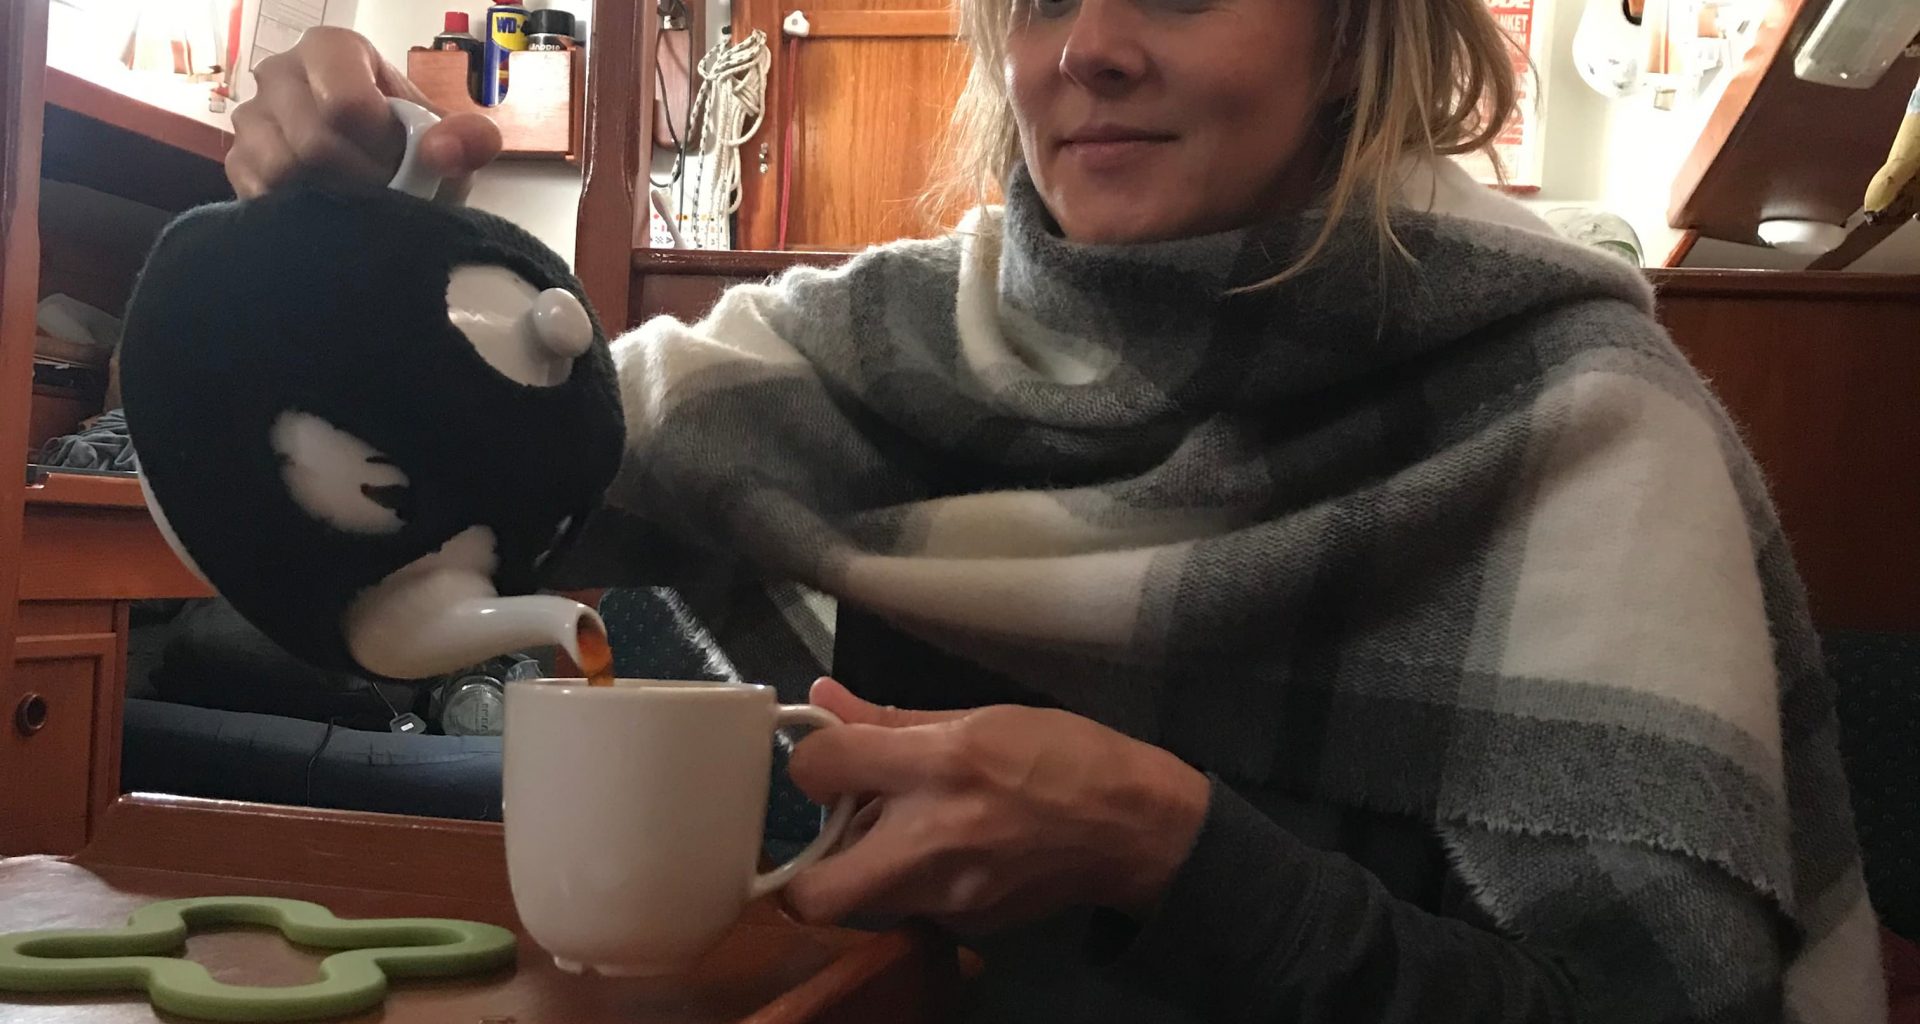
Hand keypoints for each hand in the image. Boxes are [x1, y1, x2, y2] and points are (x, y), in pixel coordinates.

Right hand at [226, 27, 501, 199]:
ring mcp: (252, 116)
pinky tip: (327, 207)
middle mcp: (280, 72)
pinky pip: (261, 193)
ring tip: (359, 197)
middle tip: (386, 188)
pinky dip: (301, 211)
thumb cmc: (416, 151)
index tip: (400, 160)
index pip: (346, 104)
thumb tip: (443, 152)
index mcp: (332, 49)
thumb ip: (467, 138)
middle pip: (314, 144)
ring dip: (331, 198)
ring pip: (283, 171)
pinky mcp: (237, 160)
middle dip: (361, 179)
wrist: (390, 183)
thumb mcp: (453, 144)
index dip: (380, 147)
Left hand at [784, 678, 1210, 933]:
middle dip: (803, 870)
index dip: (810, 760)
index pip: (819, 769)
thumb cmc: (1063, 756)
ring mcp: (949, 896)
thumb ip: (891, 718)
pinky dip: (911, 881)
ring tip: (900, 832)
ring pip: (861, 904)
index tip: (829, 759)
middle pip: (811, 895)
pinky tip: (949, 851)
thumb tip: (824, 700)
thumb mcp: (979, 717)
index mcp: (939, 766)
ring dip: (862, 870)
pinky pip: (909, 907)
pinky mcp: (966, 927)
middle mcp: (933, 839)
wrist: (1135, 828)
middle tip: (833, 831)